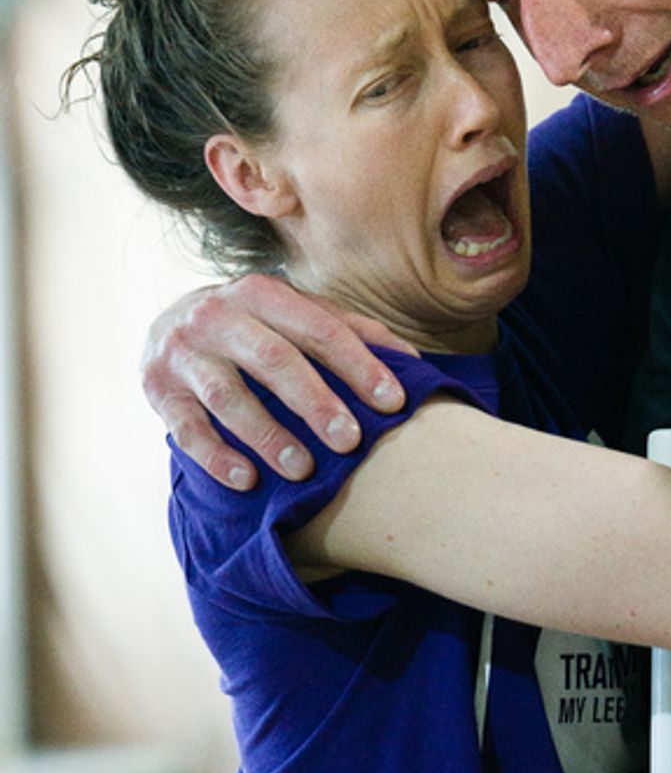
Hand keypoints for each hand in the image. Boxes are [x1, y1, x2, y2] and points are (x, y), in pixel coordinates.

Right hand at [141, 275, 416, 489]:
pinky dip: (216, 456)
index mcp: (263, 293)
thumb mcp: (295, 314)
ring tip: (302, 469)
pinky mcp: (157, 389)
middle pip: (274, 360)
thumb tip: (411, 357)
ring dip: (267, 436)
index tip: (392, 402)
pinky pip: (185, 429)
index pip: (320, 328)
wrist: (168, 324)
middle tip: (349, 442)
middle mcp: (218, 315)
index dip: (358, 365)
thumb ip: (348, 330)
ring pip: (228, 396)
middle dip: (315, 402)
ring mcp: (183, 352)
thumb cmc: (253, 326)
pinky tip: (246, 480)